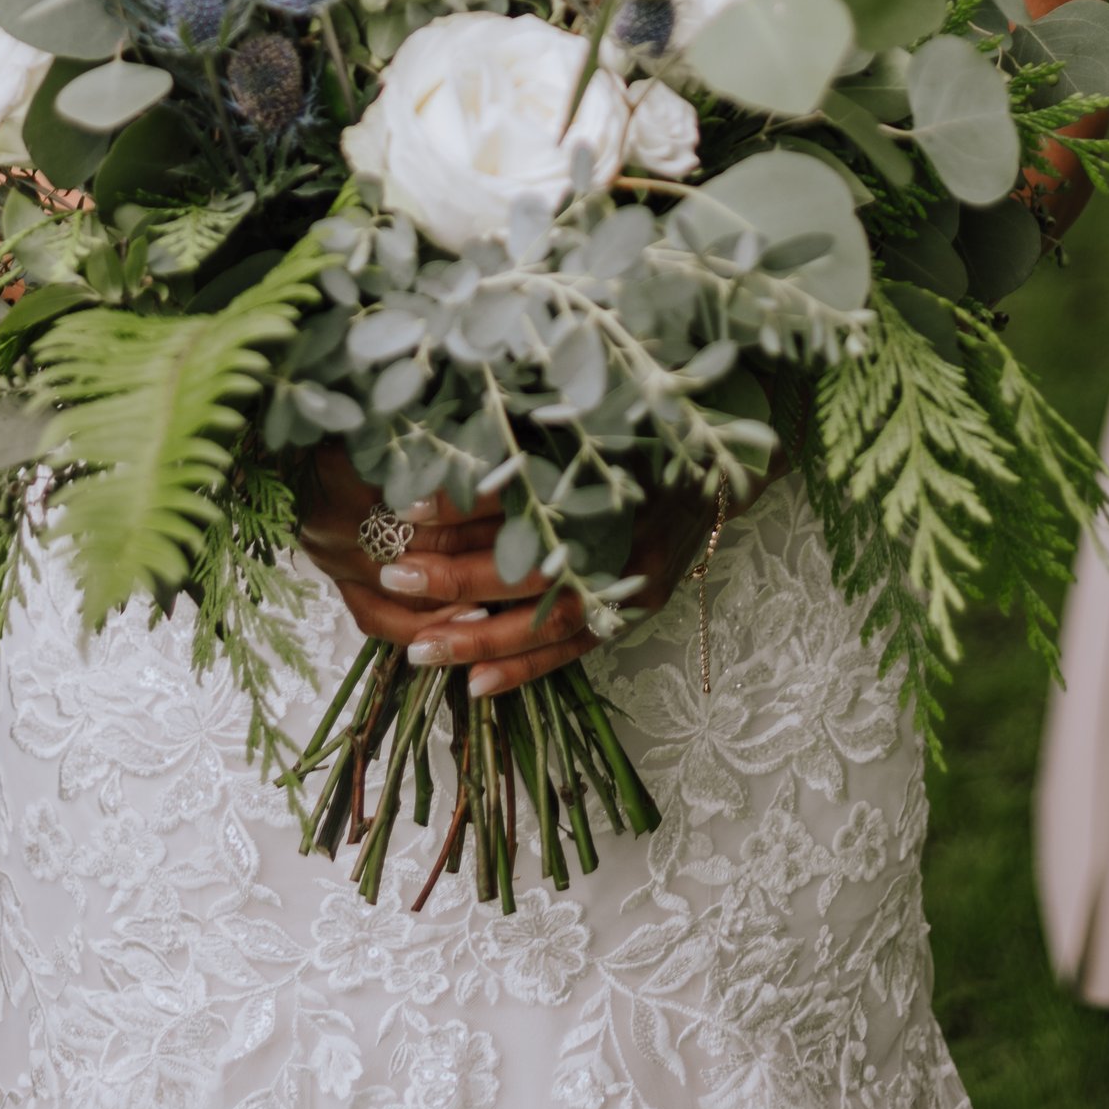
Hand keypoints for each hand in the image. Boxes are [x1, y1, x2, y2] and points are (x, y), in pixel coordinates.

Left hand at [298, 448, 709, 697]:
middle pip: (524, 563)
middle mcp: (610, 532)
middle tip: (393, 576)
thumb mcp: (584, 422)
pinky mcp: (631, 610)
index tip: (406, 502)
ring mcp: (624, 579)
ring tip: (420, 650)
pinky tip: (476, 686)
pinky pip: (572, 649)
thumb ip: (526, 436)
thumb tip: (450, 441)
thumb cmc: (636, 438)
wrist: (715, 472)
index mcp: (595, 476)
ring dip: (479, 638)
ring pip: (543, 620)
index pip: (517, 493)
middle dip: (454, 575)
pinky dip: (525, 669)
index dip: (461, 500)